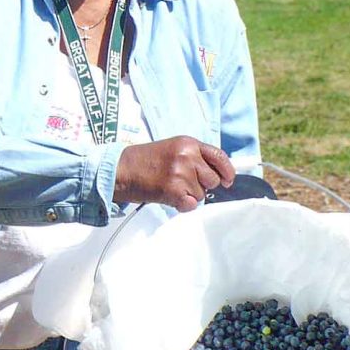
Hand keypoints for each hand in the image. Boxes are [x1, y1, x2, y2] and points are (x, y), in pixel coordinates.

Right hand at [114, 136, 234, 211]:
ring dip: (188, 195)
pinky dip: (182, 205)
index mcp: (188, 143)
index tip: (228, 180)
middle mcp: (187, 156)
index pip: (219, 156)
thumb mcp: (173, 149)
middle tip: (182, 183)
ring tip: (169, 186)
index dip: (227, 171)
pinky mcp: (174, 190)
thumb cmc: (144, 162)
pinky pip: (192, 205)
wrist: (121, 170)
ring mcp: (181, 173)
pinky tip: (168, 196)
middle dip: (202, 185)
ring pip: (201, 194)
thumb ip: (194, 157)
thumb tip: (217, 174)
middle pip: (212, 179)